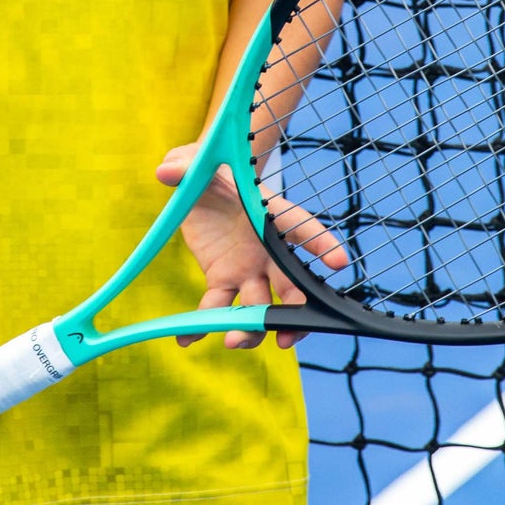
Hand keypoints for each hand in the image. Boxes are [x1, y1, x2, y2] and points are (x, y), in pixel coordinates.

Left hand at [156, 144, 348, 350]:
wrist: (202, 184)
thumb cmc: (211, 168)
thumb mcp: (199, 162)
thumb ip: (185, 166)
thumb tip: (165, 171)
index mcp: (271, 214)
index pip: (303, 228)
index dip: (321, 244)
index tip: (338, 261)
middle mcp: (267, 249)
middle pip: (289, 285)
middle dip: (293, 311)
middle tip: (285, 334)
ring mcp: (247, 269)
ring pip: (257, 307)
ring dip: (251, 329)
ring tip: (233, 343)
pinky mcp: (222, 280)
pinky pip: (215, 308)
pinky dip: (201, 326)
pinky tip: (186, 340)